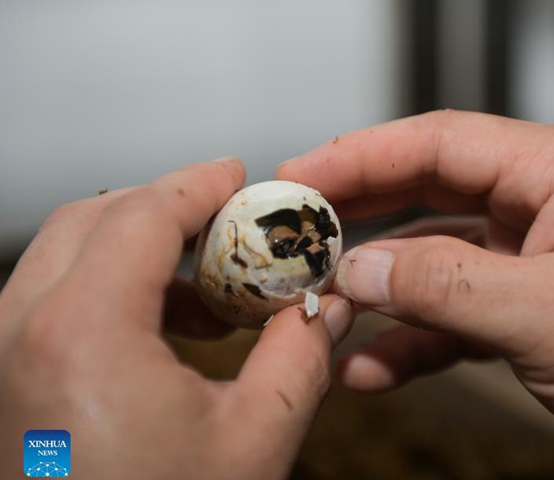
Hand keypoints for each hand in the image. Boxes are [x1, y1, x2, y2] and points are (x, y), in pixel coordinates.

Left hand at [0, 159, 354, 478]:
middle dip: (168, 209)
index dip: (200, 183)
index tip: (240, 176)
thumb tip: (330, 305)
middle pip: (94, 219)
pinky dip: (110, 291)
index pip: (143, 212)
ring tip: (211, 290)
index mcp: (82, 331)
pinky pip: (51, 301)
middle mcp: (19, 331)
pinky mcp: (1, 382)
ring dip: (139, 251)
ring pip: (65, 256)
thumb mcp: (256, 442)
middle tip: (231, 226)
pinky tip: (168, 331)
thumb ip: (302, 355)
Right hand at [276, 111, 553, 477]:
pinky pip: (455, 314)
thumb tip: (357, 271)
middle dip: (358, 219)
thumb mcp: (553, 314)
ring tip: (320, 316)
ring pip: (434, 261)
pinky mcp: (530, 308)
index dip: (360, 155)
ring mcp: (532, 258)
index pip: (438, 142)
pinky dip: (414, 340)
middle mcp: (541, 204)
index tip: (299, 176)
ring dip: (379, 293)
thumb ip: (445, 288)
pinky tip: (371, 369)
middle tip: (293, 237)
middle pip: (426, 194)